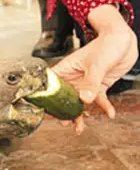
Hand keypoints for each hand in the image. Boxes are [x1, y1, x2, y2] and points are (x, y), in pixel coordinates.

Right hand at [52, 5, 137, 133]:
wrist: (124, 41)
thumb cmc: (107, 44)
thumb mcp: (96, 65)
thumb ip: (91, 83)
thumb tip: (84, 99)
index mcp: (66, 69)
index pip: (51, 84)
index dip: (46, 96)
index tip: (45, 109)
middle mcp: (74, 78)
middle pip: (64, 97)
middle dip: (63, 111)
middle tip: (64, 123)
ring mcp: (86, 83)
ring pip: (80, 102)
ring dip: (80, 114)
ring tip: (79, 127)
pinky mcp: (99, 86)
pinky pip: (99, 100)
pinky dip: (104, 107)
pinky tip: (109, 113)